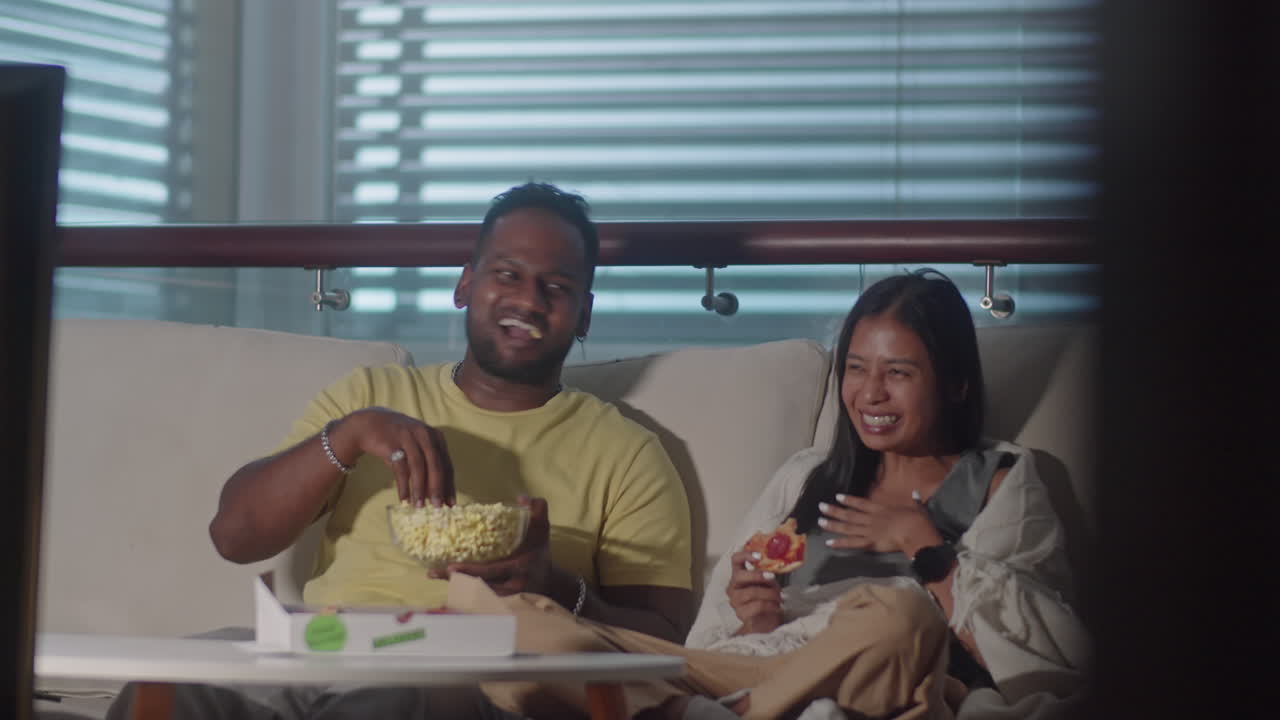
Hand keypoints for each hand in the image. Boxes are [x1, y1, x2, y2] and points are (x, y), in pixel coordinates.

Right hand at [340, 407, 454, 507]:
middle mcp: (425, 434)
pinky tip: (404, 499)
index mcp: (436, 437)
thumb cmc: (397, 442)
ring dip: (419, 489)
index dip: (449, 485)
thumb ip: (427, 468)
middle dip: (438, 489)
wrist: (368, 424)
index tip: (451, 504)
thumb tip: (435, 496)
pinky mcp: (392, 442)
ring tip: (419, 506)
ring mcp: (408, 437)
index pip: (447, 465)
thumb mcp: (416, 449)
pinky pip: (400, 467)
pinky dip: (403, 485)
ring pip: (418, 467)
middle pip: (436, 466)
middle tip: (438, 507)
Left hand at [430, 496, 553, 596]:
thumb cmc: (540, 550)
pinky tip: (446, 583)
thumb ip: (537, 508)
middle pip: (480, 585)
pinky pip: (477, 597)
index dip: (471, 570)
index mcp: (520, 567)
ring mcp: (505, 597)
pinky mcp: (499, 601)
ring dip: (455, 585)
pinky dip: (462, 591)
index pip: (493, 571)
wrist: (548, 580)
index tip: (451, 566)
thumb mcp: (542, 528)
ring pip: (476, 593)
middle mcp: (512, 585)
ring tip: (435, 574)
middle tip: (435, 571)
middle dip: (457, 578)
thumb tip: (520, 497)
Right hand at [726, 549, 782, 635]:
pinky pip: (757, 606)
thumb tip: (776, 567)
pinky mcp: (741, 613)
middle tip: (772, 577)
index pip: (735, 560)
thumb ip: (768, 574)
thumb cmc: (766, 599)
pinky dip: (771, 605)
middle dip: (757, 575)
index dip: (745, 555)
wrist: (765, 622)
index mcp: (738, 576)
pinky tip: (778, 607)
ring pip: (751, 592)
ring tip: (781, 597)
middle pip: (739, 576)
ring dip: (770, 593)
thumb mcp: (768, 584)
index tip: (759, 556)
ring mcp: (735, 601)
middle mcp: (733, 587)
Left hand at [818, 494, 941, 554]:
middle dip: (834, 510)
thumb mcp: (917, 507)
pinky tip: (828, 542)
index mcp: (881, 509)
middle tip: (821, 506)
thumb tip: (916, 493)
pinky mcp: (870, 543)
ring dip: (833, 524)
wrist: (915, 531)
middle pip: (849, 514)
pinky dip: (840, 543)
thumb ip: (914, 501)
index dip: (849, 500)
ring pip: (847, 527)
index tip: (837, 496)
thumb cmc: (918, 520)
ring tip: (820, 521)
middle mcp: (872, 519)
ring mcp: (869, 531)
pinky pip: (852, 543)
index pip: (862, 503)